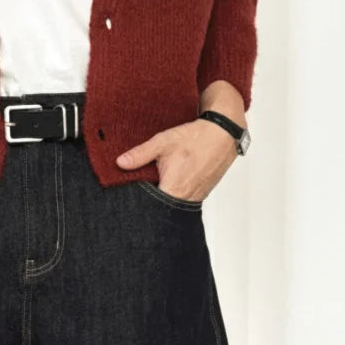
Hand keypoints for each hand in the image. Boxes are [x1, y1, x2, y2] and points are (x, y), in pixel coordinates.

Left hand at [116, 116, 240, 202]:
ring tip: (157, 187)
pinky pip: (183, 202)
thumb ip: (140, 154)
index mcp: (173, 190)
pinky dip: (175, 195)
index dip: (139, 203)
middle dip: (150, 202)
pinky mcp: (200, 196)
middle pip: (160, 209)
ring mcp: (194, 199)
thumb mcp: (163, 142)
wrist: (223, 135)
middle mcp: (184, 200)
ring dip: (163, 199)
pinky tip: (171, 184)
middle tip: (143, 191)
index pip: (150, 206)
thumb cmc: (195, 138)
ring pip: (172, 206)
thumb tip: (120, 163)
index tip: (131, 199)